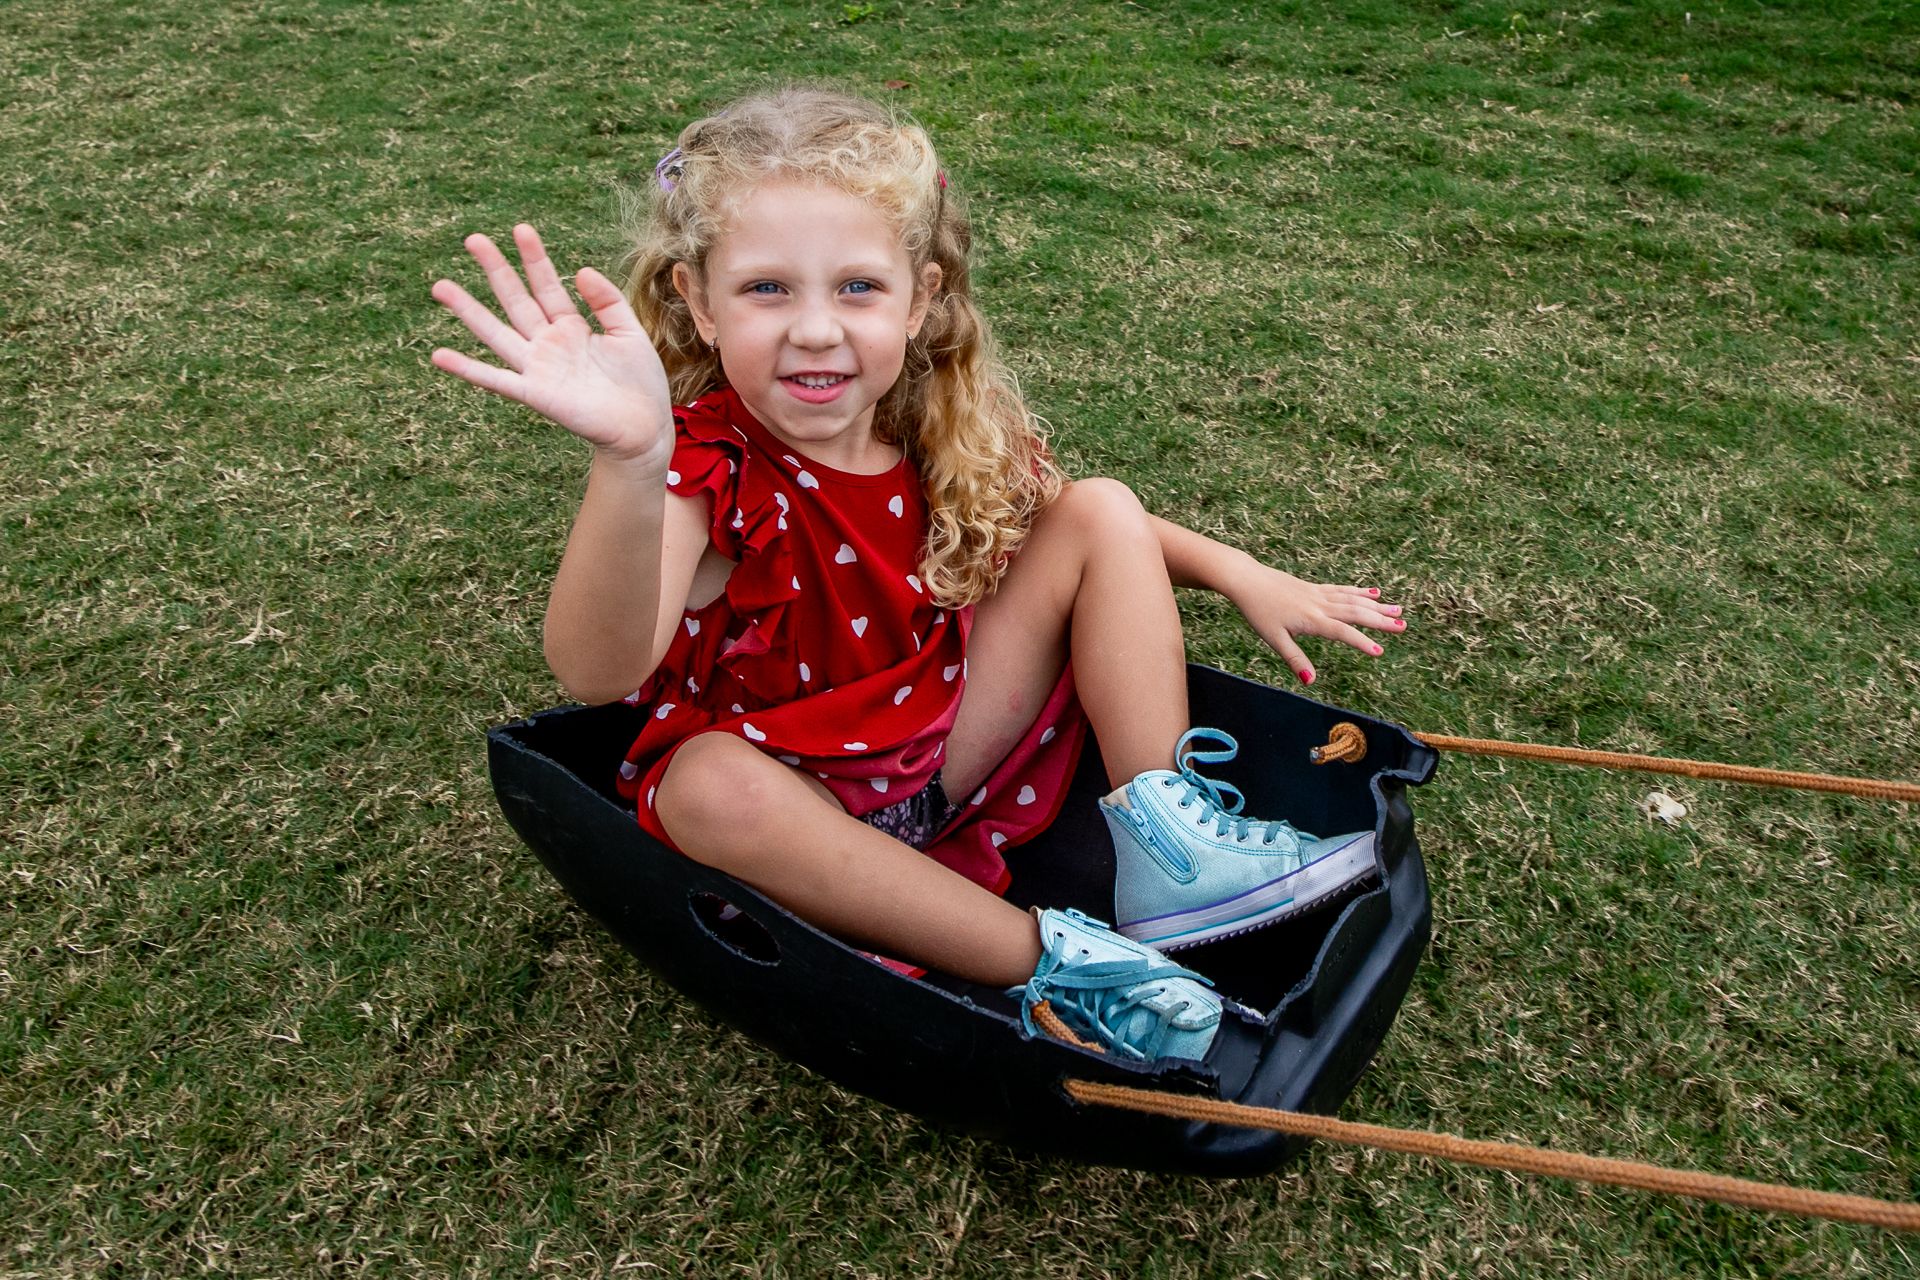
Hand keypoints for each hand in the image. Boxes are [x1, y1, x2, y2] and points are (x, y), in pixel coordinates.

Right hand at [429, 224, 671, 464]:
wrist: (644, 429)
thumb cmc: (639, 384)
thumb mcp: (629, 332)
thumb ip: (607, 302)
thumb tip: (580, 269)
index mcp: (571, 326)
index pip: (546, 285)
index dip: (534, 258)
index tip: (521, 229)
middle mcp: (549, 343)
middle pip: (516, 300)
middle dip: (496, 270)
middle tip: (473, 239)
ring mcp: (539, 368)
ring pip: (497, 333)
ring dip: (468, 311)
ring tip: (440, 287)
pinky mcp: (536, 394)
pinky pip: (496, 380)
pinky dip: (468, 369)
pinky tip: (439, 356)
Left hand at [1225, 564, 1405, 684]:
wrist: (1247, 580)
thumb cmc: (1258, 611)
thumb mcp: (1273, 638)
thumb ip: (1294, 659)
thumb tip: (1310, 681)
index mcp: (1311, 619)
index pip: (1342, 632)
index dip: (1361, 642)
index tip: (1380, 651)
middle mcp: (1320, 605)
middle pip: (1355, 613)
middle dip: (1380, 620)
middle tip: (1403, 626)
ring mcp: (1318, 594)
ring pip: (1353, 600)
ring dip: (1376, 606)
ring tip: (1397, 610)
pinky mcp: (1314, 588)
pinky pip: (1342, 590)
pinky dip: (1359, 592)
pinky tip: (1373, 593)